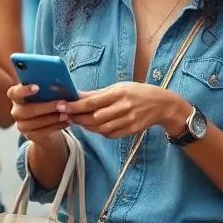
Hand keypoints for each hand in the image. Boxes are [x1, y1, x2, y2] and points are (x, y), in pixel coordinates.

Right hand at [8, 83, 72, 148]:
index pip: (13, 93)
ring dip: (53, 117)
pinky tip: (67, 121)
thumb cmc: (47, 102)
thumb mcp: (47, 94)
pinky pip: (42, 132)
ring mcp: (21, 125)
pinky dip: (56, 126)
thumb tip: (59, 85)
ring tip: (67, 114)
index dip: (23, 90)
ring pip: (35, 122)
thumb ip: (48, 89)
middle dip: (46, 106)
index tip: (37, 87)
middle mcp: (16, 111)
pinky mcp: (30, 135)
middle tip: (62, 103)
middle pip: (26, 110)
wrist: (49, 124)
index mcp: (17, 97)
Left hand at [64, 83, 189, 139]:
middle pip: (94, 117)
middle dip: (77, 117)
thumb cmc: (137, 93)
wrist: (161, 104)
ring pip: (100, 128)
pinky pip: (110, 134)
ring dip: (87, 126)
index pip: (92, 102)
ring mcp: (128, 120)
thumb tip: (76, 94)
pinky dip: (100, 132)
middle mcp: (123, 107)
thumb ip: (98, 93)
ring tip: (78, 121)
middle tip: (66, 115)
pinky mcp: (131, 130)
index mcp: (119, 93)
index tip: (61, 106)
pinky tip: (95, 126)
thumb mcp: (119, 87)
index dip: (74, 106)